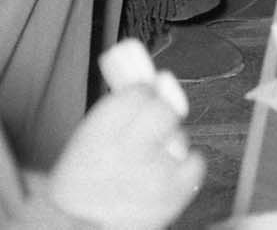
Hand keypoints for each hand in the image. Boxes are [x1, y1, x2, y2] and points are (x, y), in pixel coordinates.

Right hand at [49, 87, 203, 229]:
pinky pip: (195, 164)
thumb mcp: (88, 138)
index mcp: (104, 127)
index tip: (144, 101)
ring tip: (149, 165)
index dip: (144, 94)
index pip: (141, 90)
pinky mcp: (172, 193)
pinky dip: (186, 168)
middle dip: (160, 116)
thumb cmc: (81, 187)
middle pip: (165, 109)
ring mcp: (155, 170)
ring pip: (180, 136)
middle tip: (151, 131)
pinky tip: (168, 176)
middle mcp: (132, 144)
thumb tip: (155, 83)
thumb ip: (119, 110)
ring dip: (170, 145)